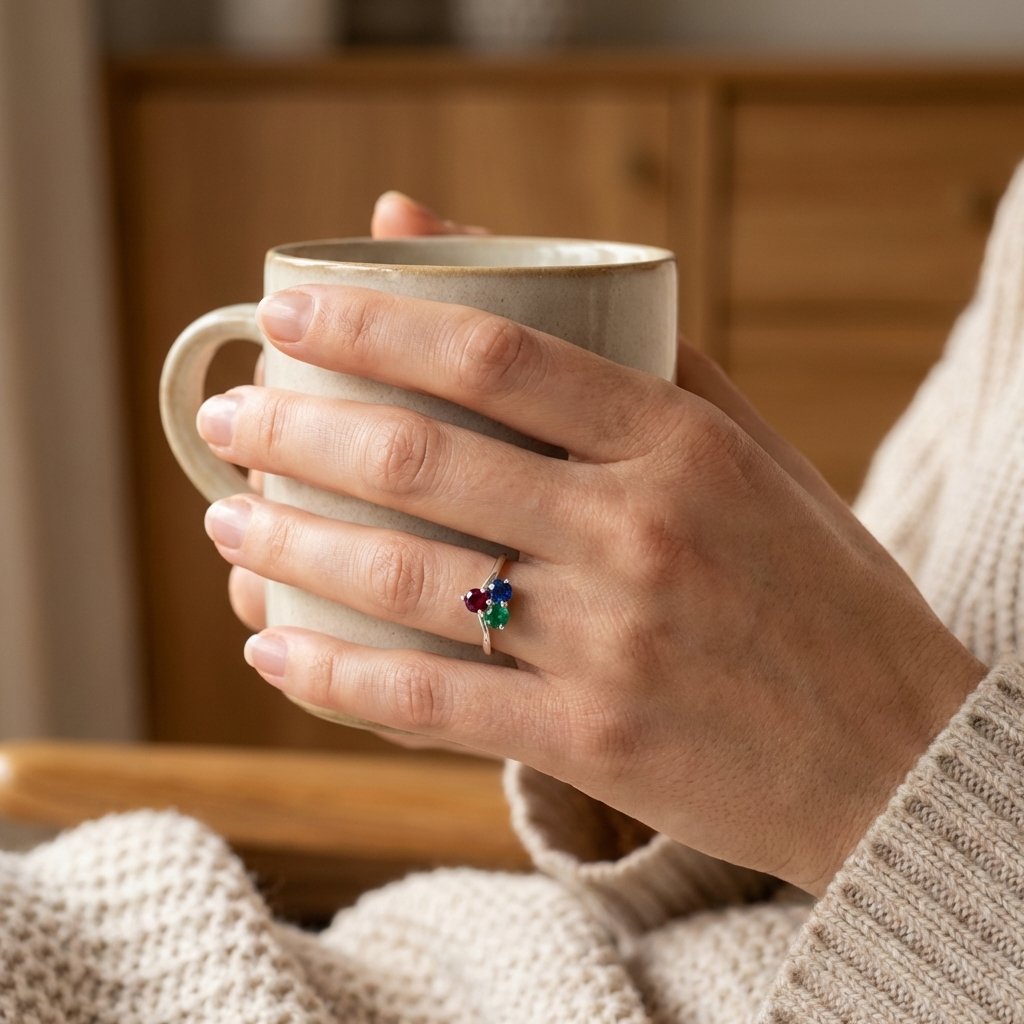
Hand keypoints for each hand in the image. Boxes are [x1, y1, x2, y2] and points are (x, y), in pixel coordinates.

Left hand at [202, 199, 985, 893]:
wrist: (895, 749)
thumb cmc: (816, 585)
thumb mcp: (748, 449)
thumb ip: (636, 351)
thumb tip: (507, 264)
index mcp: (681, 442)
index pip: (496, 352)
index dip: (371, 323)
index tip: (286, 312)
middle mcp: (640, 531)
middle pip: (424, 461)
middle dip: (295, 431)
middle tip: (227, 419)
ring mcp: (612, 642)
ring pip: (405, 582)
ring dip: (289, 545)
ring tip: (227, 521)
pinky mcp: (591, 742)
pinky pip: (428, 704)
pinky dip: (332, 677)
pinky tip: (273, 648)